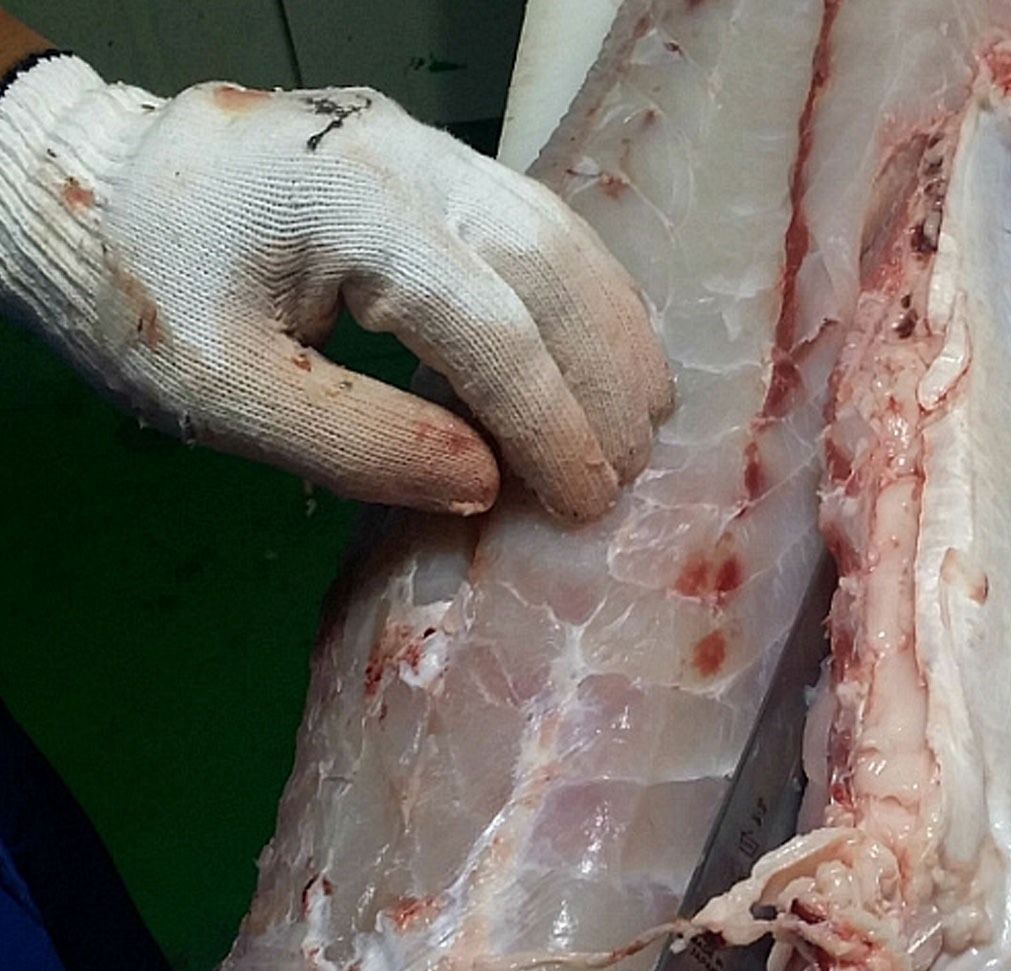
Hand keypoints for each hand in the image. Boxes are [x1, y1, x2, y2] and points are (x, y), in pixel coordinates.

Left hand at [0, 55, 669, 520]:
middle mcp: (408, 158)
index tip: (582, 503)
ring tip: (644, 418)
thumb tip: (483, 485)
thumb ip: (357, 442)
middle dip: (602, 380)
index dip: (548, 424)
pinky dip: (586, 294)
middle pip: (551, 269)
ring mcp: (426, 148)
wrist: (86, 188)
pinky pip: (540, 221)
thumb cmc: (141, 294)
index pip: (489, 327)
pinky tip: (603, 350)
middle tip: (628, 472)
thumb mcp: (219, 392)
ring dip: (612, 332)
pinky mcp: (430, 160)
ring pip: (561, 234)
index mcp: (345, 206)